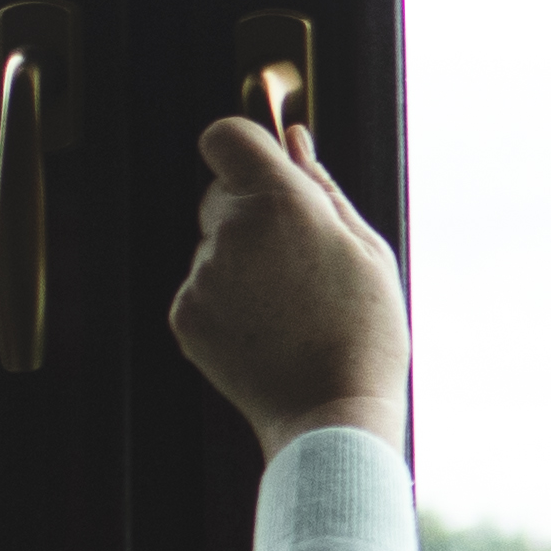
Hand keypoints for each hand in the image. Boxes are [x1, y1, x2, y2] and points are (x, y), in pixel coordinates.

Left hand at [167, 113, 410, 456]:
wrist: (331, 414)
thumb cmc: (364, 331)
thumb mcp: (366, 249)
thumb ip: (322, 186)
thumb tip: (295, 140)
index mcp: (281, 203)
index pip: (227, 136)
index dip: (244, 147)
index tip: (264, 168)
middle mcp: (231, 232)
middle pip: (218, 193)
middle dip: (249, 212)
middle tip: (297, 260)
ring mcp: (202, 275)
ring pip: (213, 246)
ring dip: (241, 262)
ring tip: (288, 307)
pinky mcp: (184, 314)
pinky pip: (201, 287)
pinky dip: (225, 301)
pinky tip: (265, 329)